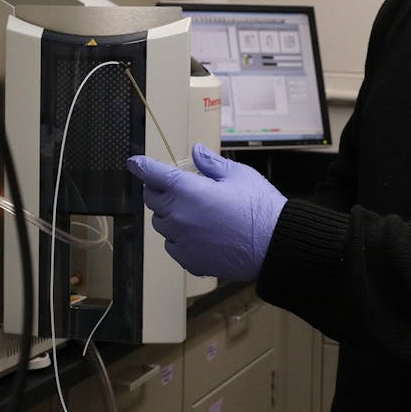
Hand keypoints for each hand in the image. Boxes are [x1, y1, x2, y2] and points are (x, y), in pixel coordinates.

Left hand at [125, 143, 285, 280]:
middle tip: (174, 187)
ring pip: (161, 224)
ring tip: (192, 212)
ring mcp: (182, 241)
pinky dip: (178, 238)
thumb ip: (211, 164)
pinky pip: (173, 246)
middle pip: (152, 200)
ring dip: (169, 215)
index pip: (153, 175)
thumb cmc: (261, 209)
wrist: (276, 246)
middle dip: (158, 190)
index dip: (142, 166)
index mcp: (188, 191)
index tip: (135, 163)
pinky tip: (197, 234)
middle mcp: (179, 216)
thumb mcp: (238, 175)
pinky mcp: (190, 260)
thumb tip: (196, 151)